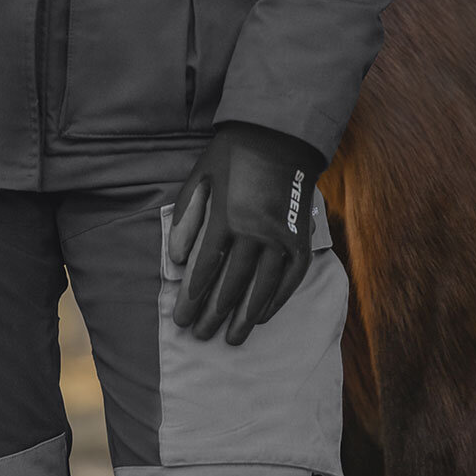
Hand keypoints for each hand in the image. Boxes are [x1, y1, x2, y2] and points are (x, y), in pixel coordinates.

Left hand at [168, 121, 327, 343]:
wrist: (279, 135)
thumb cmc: (232, 156)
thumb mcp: (200, 178)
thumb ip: (186, 219)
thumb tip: (175, 261)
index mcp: (226, 217)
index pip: (205, 270)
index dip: (192, 298)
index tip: (181, 320)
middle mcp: (255, 232)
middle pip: (231, 285)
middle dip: (213, 315)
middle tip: (200, 336)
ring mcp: (281, 237)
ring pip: (261, 289)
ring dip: (244, 318)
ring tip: (232, 339)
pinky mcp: (301, 239)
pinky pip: (289, 279)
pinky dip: (275, 301)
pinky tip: (262, 317)